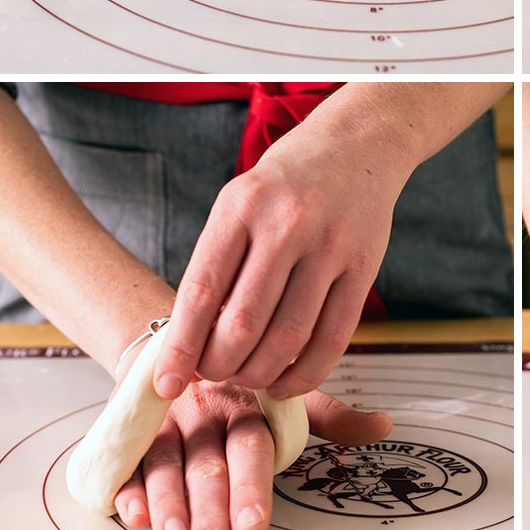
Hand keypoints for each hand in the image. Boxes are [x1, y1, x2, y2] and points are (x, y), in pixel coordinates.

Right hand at [114, 377, 391, 529]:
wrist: (186, 340)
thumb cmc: (248, 383)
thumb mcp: (289, 395)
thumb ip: (331, 417)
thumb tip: (385, 425)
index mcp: (248, 406)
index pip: (252, 448)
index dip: (251, 487)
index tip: (253, 528)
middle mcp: (208, 414)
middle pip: (207, 464)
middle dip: (209, 509)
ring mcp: (168, 421)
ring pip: (166, 463)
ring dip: (168, 502)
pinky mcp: (135, 429)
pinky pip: (128, 458)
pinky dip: (127, 484)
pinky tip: (130, 512)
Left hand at [153, 124, 410, 402]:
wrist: (354, 145)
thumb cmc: (286, 183)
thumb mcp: (238, 204)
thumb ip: (217, 266)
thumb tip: (191, 344)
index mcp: (242, 206)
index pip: (202, 292)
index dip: (181, 347)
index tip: (165, 383)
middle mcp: (286, 224)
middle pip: (244, 324)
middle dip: (220, 366)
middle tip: (212, 374)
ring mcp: (329, 245)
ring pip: (288, 337)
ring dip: (259, 373)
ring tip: (246, 376)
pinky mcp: (364, 266)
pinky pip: (333, 337)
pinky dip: (305, 373)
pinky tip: (285, 379)